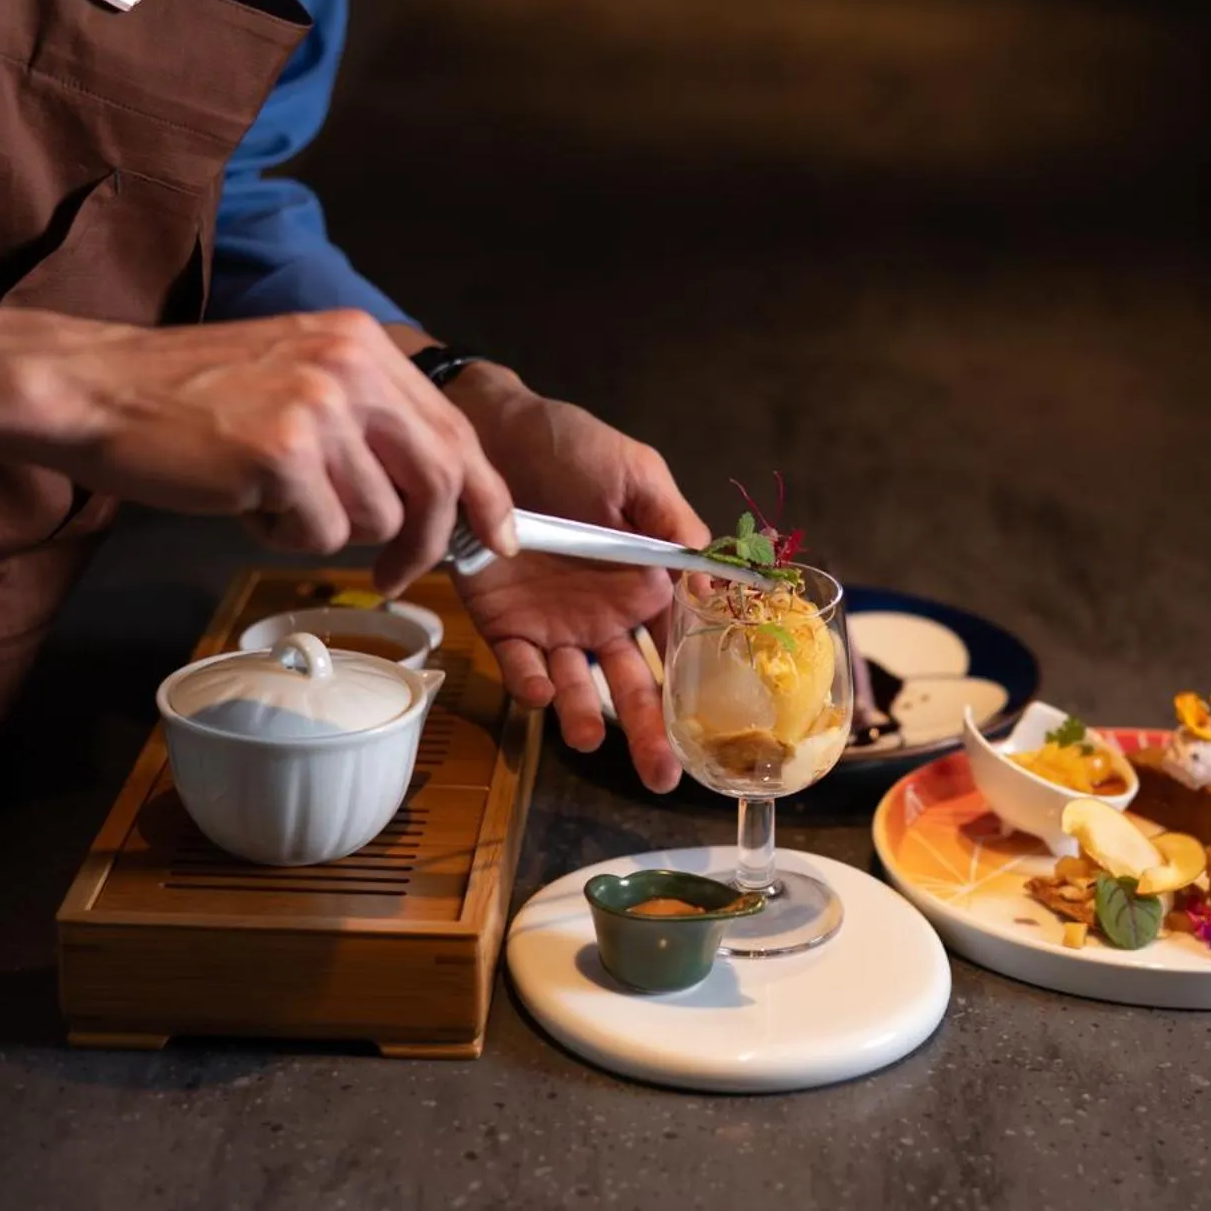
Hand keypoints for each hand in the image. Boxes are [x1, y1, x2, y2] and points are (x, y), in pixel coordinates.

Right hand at [0, 296, 519, 594]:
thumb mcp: (298, 378)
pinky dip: (284, 537)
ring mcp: (318, 407)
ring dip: (328, 530)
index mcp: (362, 343)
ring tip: (273, 499)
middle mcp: (351, 366)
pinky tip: (243, 502)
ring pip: (377, 516)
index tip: (498, 539)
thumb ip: (368, 422)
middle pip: (438, 480)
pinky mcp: (282, 453)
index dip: (484, 494)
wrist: (98, 390)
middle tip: (400, 575)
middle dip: (429, 543)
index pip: (454, 430)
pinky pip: (320, 534)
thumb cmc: (191, 400)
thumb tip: (438, 496)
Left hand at [447, 366, 706, 791]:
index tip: (709, 728)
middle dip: (650, 732)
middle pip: (633, 684)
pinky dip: (530, 684)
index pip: (678, 647)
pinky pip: (519, 664)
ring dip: (584, 716)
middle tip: (663, 776)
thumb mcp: (635, 474)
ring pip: (576, 685)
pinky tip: (541, 695)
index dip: (694, 688)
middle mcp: (604, 616)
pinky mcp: (503, 623)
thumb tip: (719, 583)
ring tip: (589, 739)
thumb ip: (675, 524)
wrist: (491, 433)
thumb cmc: (571, 447)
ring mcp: (553, 624)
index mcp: (644, 586)